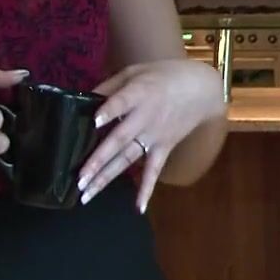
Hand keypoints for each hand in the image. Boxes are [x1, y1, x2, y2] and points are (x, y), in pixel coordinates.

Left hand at [77, 59, 223, 211]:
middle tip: (79, 179)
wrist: (201, 88)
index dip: (109, 111)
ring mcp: (155, 136)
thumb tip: (84, 100)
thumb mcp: (135, 71)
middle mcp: (145, 118)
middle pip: (120, 140)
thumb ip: (110, 86)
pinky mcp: (164, 147)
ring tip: (87, 194)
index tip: (94, 121)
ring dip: (107, 176)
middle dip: (99, 160)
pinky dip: (147, 189)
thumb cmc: (164, 75)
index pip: (122, 103)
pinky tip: (138, 208)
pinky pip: (154, 171)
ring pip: (128, 159)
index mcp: (139, 93)